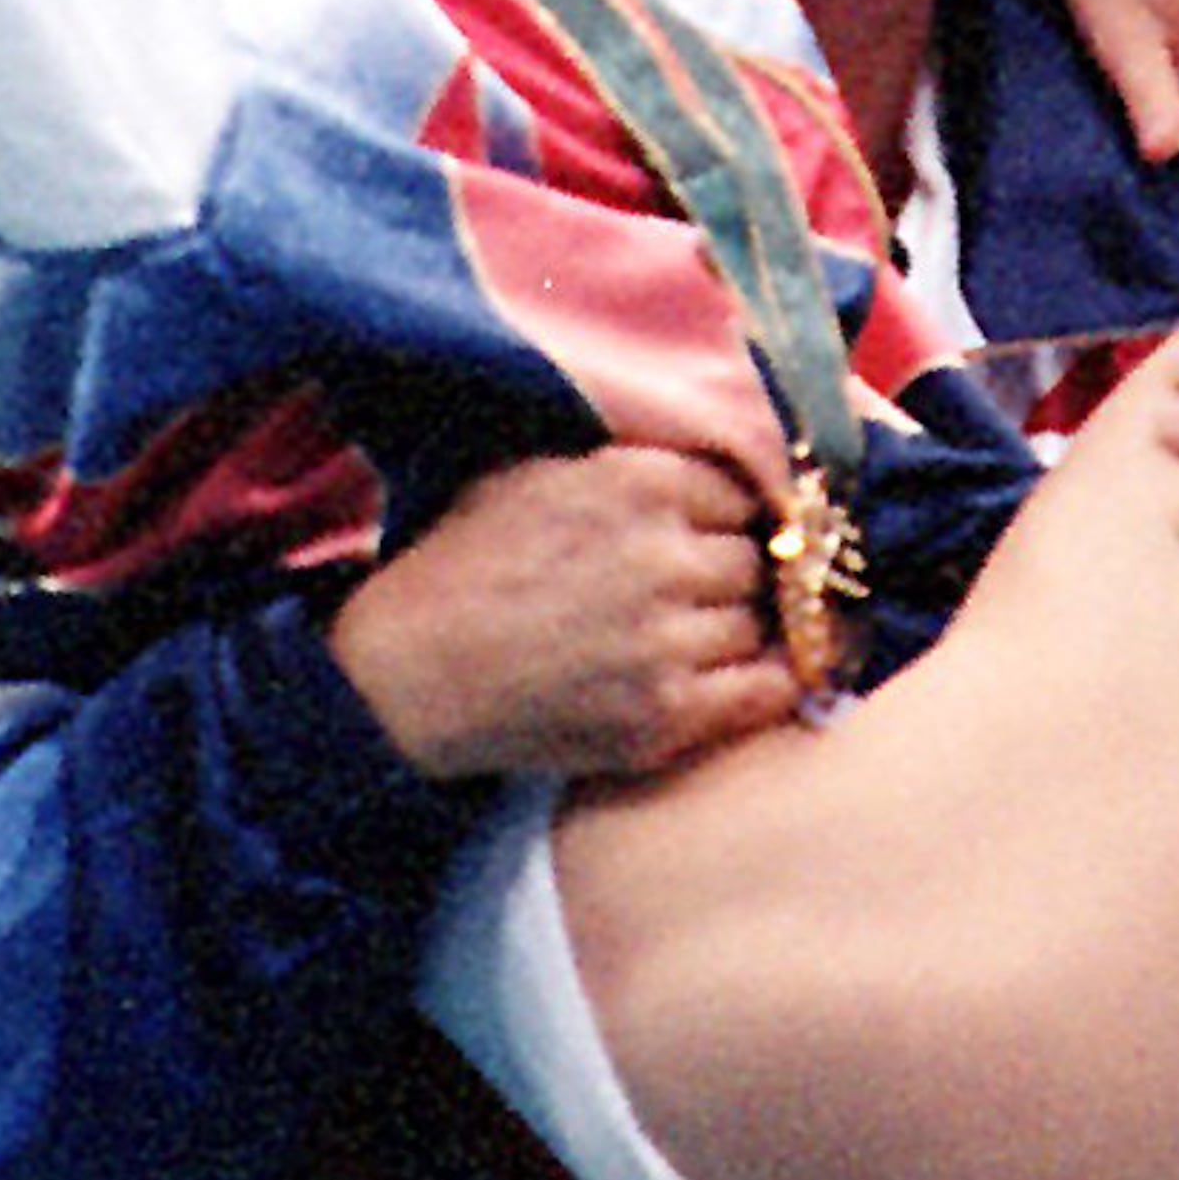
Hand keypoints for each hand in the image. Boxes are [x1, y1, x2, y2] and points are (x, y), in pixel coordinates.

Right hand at [329, 445, 801, 780]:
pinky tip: (740, 678)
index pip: (742, 491)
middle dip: (731, 572)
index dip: (726, 515)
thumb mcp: (536, 472)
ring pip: (759, 624)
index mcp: (636, 483)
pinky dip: (767, 683)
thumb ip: (627, 463)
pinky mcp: (664, 716)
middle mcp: (662, 557)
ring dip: (735, 630)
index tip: (712, 533)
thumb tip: (714, 465)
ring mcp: (666, 643)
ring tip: (693, 635)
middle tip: (697, 589)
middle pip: (755, 560)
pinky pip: (764, 692)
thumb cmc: (465, 562)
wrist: (411, 670)